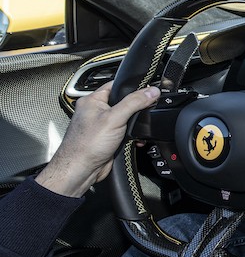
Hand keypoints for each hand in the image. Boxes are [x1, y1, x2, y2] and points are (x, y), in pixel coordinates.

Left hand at [37, 82, 160, 197]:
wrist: (81, 170)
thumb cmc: (86, 145)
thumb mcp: (114, 118)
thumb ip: (134, 102)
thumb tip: (151, 91)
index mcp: (92, 101)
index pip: (116, 85)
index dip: (132, 86)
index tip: (148, 89)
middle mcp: (96, 112)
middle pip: (123, 102)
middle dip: (136, 108)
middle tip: (144, 110)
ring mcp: (102, 126)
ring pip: (125, 118)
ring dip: (134, 124)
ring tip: (136, 128)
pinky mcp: (108, 138)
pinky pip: (124, 132)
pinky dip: (132, 135)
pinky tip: (135, 139)